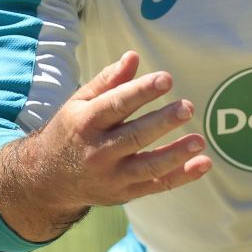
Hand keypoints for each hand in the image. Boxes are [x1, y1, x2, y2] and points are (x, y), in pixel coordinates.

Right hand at [0, 50, 211, 241]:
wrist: (47, 179)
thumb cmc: (71, 131)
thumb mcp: (80, 103)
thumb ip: (109, 81)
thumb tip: (133, 57)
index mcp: (86, 122)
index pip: (116, 105)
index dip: (141, 92)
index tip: (166, 79)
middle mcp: (98, 151)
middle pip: (133, 137)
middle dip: (161, 122)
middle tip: (188, 107)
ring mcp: (111, 176)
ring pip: (147, 167)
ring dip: (175, 155)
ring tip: (200, 140)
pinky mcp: (124, 194)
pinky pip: (156, 186)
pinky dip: (182, 177)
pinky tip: (204, 164)